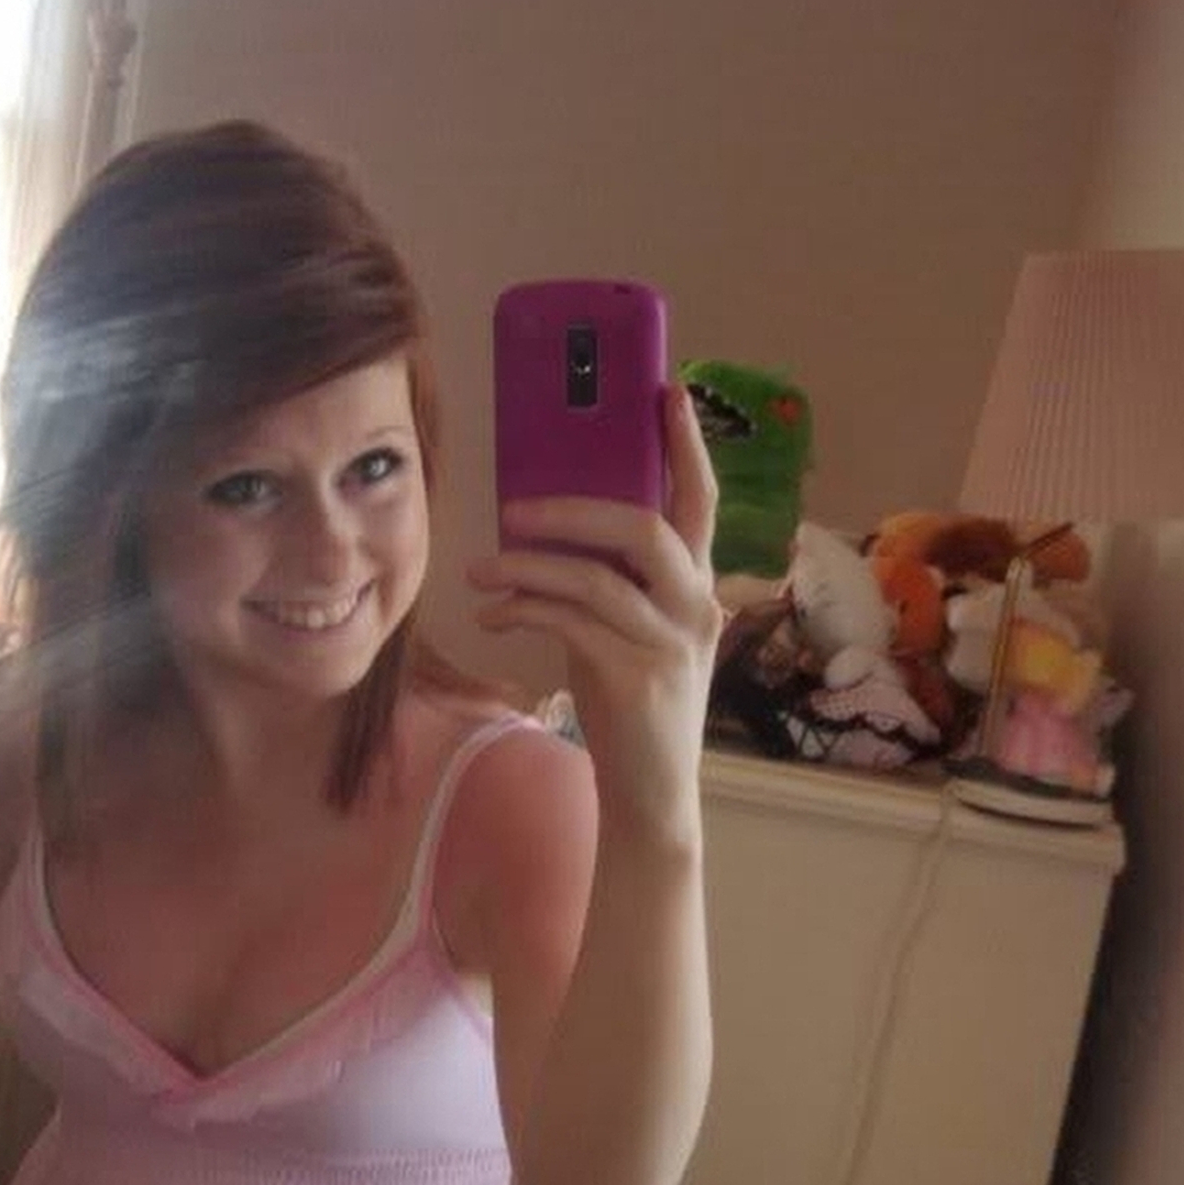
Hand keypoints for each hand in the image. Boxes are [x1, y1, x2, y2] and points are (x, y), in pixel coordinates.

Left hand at [466, 386, 720, 845]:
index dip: (686, 445)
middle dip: (575, 508)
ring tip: (482, 570)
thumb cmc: (634, 707)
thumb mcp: (632, 632)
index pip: (701, 502)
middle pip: (645, 528)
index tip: (667, 391)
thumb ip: (613, 583)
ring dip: (528, 566)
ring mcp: (669, 644)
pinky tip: (494, 614)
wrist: (652, 793)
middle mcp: (695, 609)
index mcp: (698, 588)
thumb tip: (548, 534)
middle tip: (515, 507)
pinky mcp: (633, 678)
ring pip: (595, 578)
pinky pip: (570, 622)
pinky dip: (524, 609)